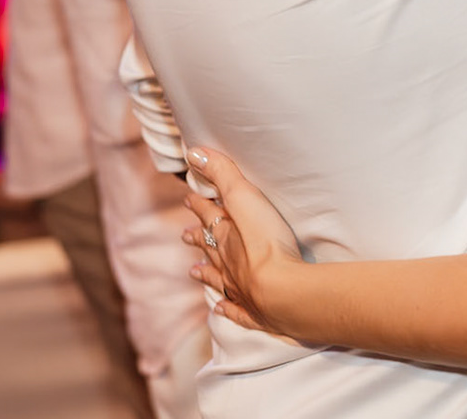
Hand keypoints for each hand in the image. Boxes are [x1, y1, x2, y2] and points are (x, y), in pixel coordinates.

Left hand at [183, 147, 305, 335]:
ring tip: (193, 270)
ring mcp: (239, 289)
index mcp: (225, 236)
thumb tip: (193, 153)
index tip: (189, 198)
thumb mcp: (245, 199)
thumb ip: (223, 174)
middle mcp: (226, 264)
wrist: (281, 292)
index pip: (209, 216)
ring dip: (205, 272)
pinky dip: (226, 307)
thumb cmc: (265, 243)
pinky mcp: (255, 313)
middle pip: (209, 247)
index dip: (199, 205)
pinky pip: (235, 310)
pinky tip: (220, 306)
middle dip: (198, 237)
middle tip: (185, 234)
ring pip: (217, 278)